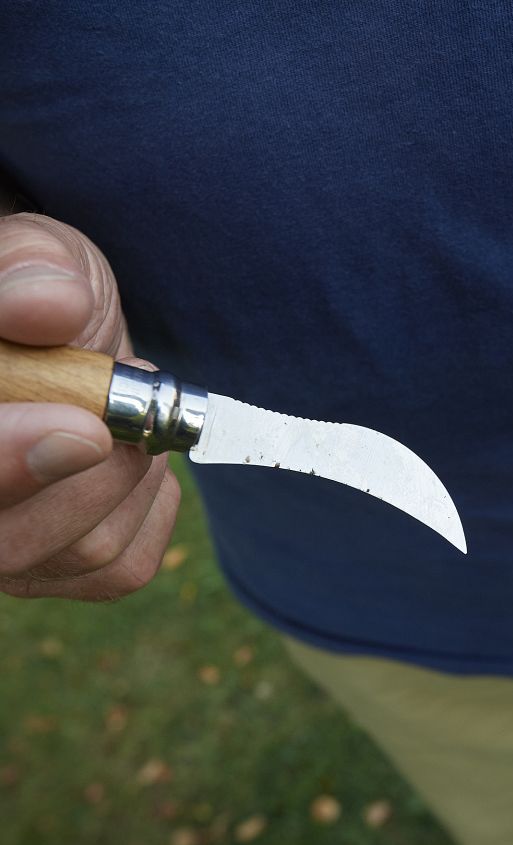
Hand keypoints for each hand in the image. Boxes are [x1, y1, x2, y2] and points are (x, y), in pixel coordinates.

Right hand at [0, 214, 179, 599]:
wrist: (70, 346)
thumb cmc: (40, 298)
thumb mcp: (35, 257)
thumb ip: (30, 269)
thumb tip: (49, 306)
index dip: (10, 461)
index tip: (88, 429)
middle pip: (14, 542)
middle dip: (94, 473)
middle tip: (122, 406)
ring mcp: (8, 548)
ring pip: (85, 550)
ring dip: (132, 473)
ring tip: (124, 418)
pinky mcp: (61, 572)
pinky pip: (125, 564)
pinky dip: (152, 505)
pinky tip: (132, 461)